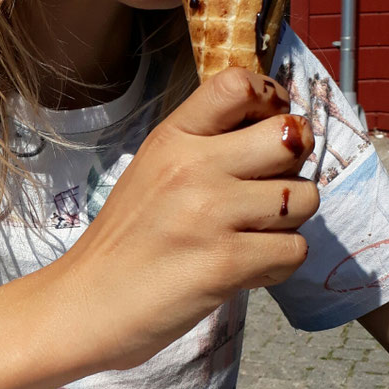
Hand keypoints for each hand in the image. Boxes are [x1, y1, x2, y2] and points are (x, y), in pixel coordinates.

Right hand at [56, 68, 319, 371]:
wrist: (85, 304)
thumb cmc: (125, 241)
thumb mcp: (153, 171)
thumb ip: (205, 146)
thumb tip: (281, 133)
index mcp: (172, 137)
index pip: (239, 84)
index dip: (273, 102)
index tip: (268, 129)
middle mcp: (192, 166)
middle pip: (290, 136)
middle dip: (295, 167)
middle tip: (268, 191)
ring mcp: (210, 213)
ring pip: (304, 198)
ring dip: (289, 222)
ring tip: (251, 235)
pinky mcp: (226, 262)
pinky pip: (294, 250)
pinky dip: (278, 264)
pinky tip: (245, 268)